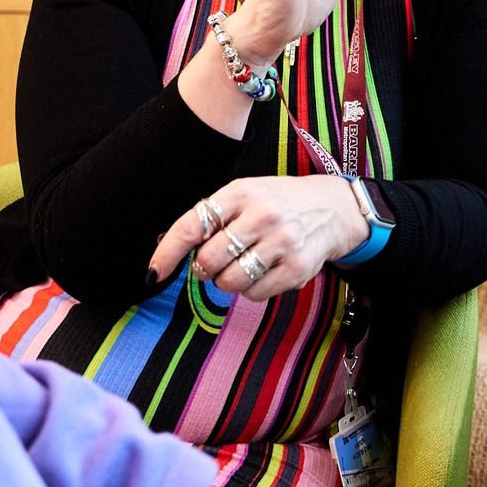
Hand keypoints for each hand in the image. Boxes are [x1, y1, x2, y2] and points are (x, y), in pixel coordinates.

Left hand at [148, 175, 368, 302]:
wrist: (333, 208)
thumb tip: (164, 246)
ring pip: (230, 282)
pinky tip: (261, 272)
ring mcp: (282, 243)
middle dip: (204, 268)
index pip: (193, 225)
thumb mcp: (245, 194)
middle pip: (209, 260)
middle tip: (213, 263)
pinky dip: (249, 290)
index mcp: (241, 192)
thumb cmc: (277, 202)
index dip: (168, 252)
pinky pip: (254, 294)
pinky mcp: (297, 269)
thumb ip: (211, 217)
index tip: (153, 272)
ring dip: (226, 281)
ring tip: (240, 265)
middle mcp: (262, 215)